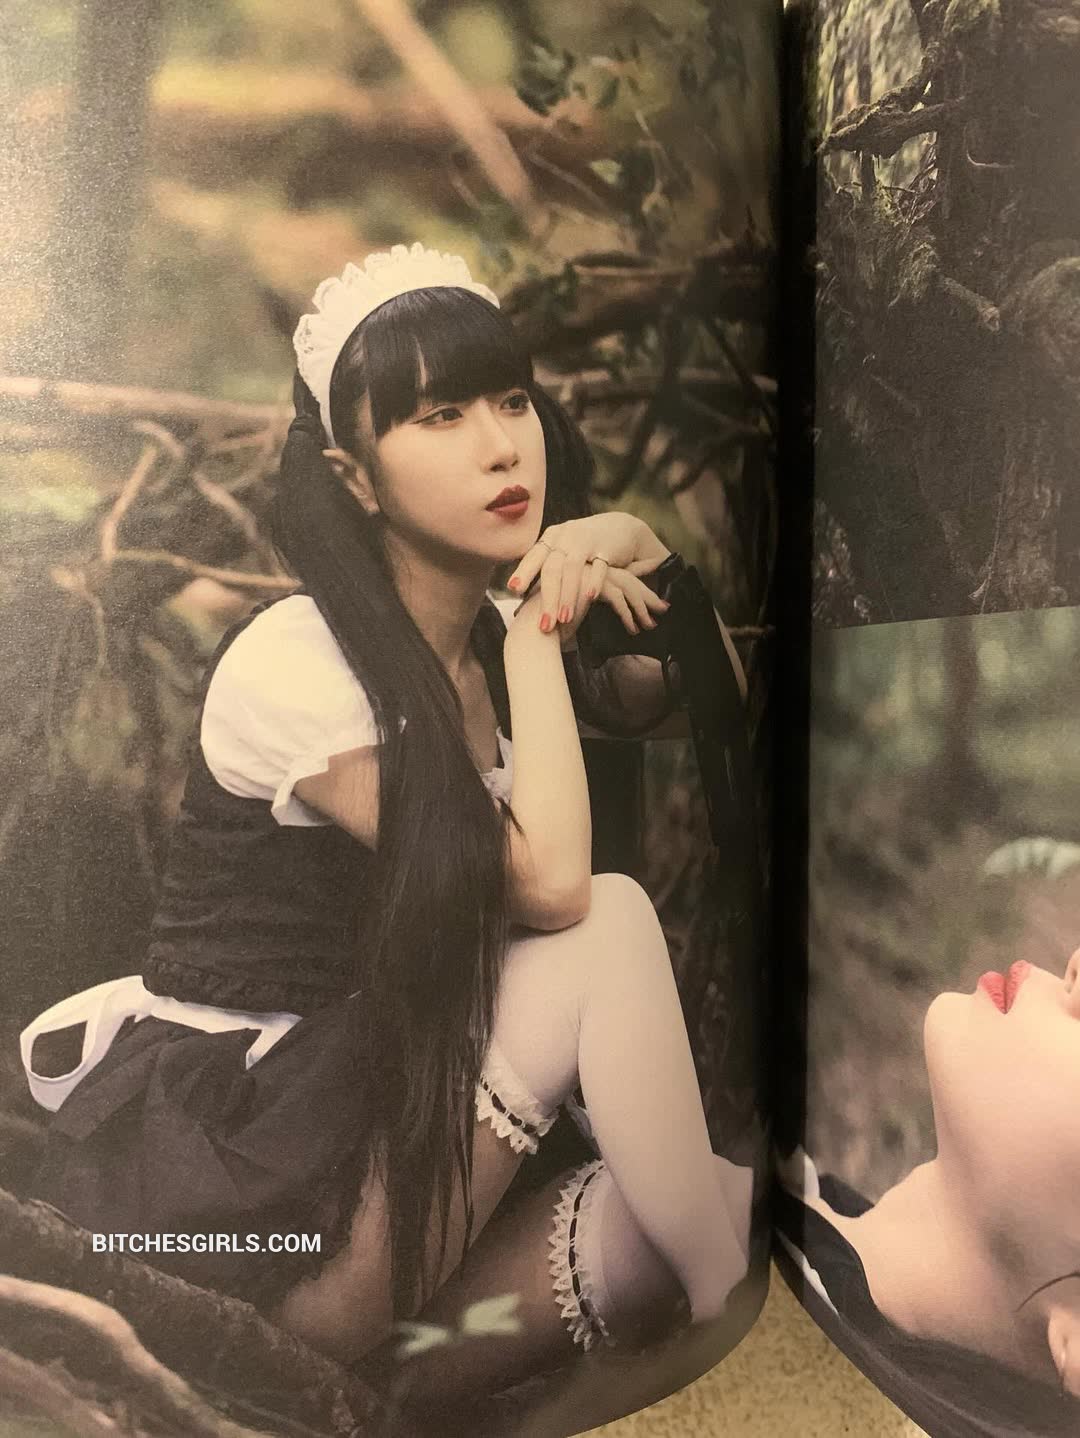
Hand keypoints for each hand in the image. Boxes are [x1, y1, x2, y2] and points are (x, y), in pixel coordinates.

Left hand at [507, 514, 670, 636]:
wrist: (619, 527)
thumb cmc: (584, 547)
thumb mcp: (562, 550)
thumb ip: (544, 568)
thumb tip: (517, 596)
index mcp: (552, 537)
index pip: (534, 556)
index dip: (524, 572)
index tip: (513, 590)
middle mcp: (566, 537)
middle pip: (552, 568)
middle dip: (547, 598)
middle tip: (544, 625)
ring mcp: (587, 541)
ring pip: (573, 569)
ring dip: (568, 596)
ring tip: (564, 620)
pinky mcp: (608, 548)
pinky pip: (600, 566)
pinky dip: (594, 581)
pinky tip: (590, 598)